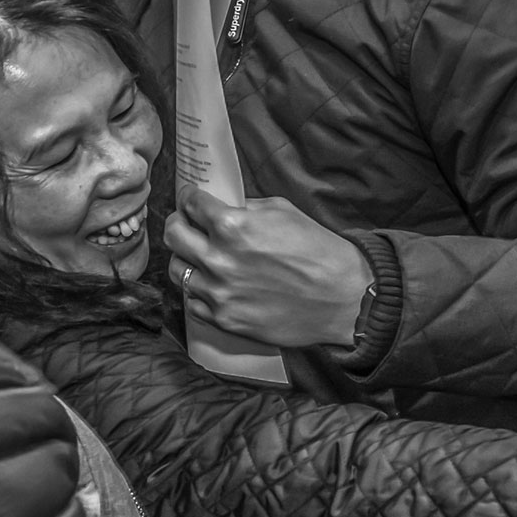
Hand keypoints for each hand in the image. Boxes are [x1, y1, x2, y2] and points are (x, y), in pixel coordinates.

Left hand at [164, 188, 371, 347]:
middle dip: (179, 223)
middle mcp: (219, 259)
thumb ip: (245, 209)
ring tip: (201, 257)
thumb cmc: (318, 252)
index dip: (189, 197)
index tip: (191, 199)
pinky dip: (200, 291)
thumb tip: (223, 207)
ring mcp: (219, 292)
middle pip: (173, 235)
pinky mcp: (225, 319)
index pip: (190, 203)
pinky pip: (193, 301)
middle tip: (188, 224)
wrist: (342, 297)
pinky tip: (215, 284)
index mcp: (232, 226)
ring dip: (187, 259)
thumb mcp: (283, 212)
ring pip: (177, 269)